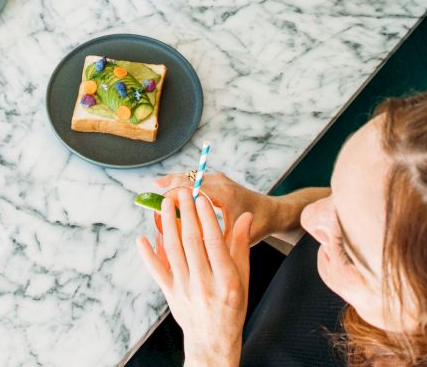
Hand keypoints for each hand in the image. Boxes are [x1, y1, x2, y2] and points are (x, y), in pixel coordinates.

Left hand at [137, 187, 251, 366]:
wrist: (213, 341)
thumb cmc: (232, 307)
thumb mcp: (244, 278)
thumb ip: (242, 246)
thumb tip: (245, 218)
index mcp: (226, 280)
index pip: (214, 241)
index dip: (207, 218)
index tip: (201, 198)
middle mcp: (204, 284)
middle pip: (191, 241)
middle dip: (185, 213)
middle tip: (182, 193)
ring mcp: (185, 289)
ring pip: (172, 250)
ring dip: (167, 224)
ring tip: (164, 205)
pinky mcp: (170, 293)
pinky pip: (156, 271)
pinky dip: (147, 254)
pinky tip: (142, 237)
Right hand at [156, 171, 287, 244]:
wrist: (274, 211)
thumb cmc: (259, 226)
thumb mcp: (240, 239)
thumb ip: (217, 241)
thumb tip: (194, 250)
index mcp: (224, 195)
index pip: (192, 191)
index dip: (174, 198)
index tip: (160, 210)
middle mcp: (220, 182)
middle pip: (186, 179)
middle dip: (168, 190)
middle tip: (152, 204)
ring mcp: (218, 179)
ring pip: (188, 176)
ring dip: (172, 184)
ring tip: (155, 197)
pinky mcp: (217, 180)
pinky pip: (193, 178)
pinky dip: (179, 183)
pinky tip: (166, 191)